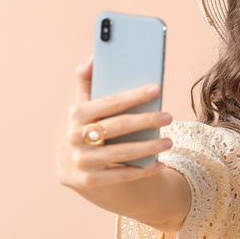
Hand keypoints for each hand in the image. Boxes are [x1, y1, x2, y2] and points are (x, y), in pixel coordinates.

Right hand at [57, 55, 172, 189]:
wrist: (69, 164)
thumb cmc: (85, 127)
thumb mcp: (83, 105)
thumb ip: (87, 82)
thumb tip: (92, 57)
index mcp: (77, 115)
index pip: (110, 102)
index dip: (134, 95)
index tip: (157, 88)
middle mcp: (75, 137)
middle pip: (119, 126)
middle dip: (146, 120)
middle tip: (169, 116)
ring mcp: (82, 160)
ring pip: (122, 152)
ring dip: (149, 147)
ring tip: (170, 141)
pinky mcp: (89, 180)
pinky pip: (122, 175)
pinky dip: (143, 170)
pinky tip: (160, 164)